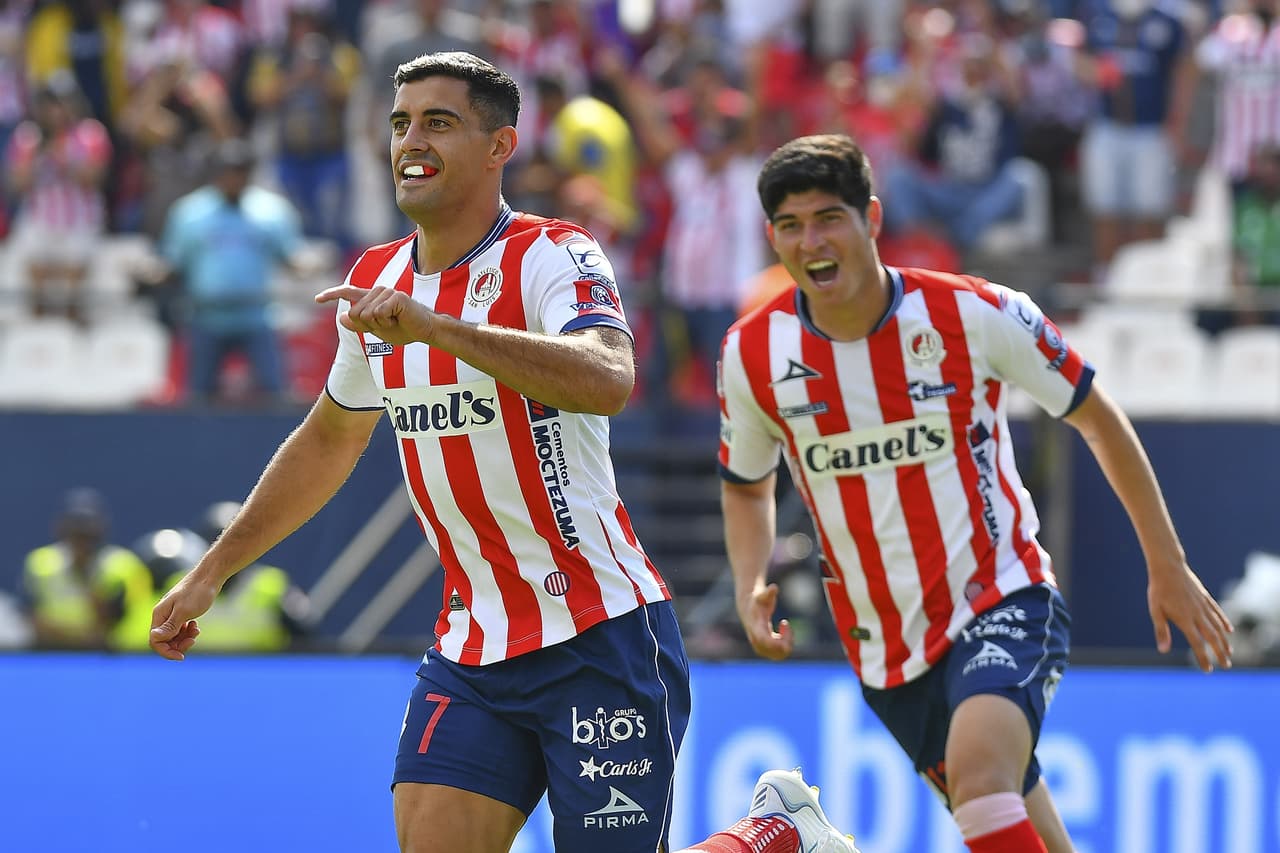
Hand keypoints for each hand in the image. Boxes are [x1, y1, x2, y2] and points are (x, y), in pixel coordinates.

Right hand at [149, 572, 219, 659]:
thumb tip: (154, 638)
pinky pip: (180, 628)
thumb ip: (170, 626)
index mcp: (159, 615)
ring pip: (173, 635)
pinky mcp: (181, 612)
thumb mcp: (184, 611)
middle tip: (193, 640)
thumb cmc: (197, 592)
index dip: (166, 652)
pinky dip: (188, 631)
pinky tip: (196, 626)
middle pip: (164, 640)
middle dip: (178, 644)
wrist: (210, 576)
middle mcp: (162, 615)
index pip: (155, 641)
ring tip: (196, 630)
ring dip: (184, 637)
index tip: (182, 656)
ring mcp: (171, 613)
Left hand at [315, 284, 435, 345]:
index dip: (331, 295)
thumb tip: (342, 317)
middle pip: (356, 312)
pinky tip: (398, 319)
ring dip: (380, 325)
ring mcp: (386, 292)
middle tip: (388, 325)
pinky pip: (378, 314)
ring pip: (366, 314)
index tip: (317, 299)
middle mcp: (377, 291)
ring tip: (394, 322)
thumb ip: (360, 324)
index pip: (348, 293)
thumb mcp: (377, 330)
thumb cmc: (403, 329)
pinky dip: (387, 323)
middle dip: (369, 325)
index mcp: (372, 298)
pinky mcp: (395, 296)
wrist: (425, 330)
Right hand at [738, 583, 793, 660]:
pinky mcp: (765, 648)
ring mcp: (760, 646)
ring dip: (787, 643)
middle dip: (786, 641)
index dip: (775, 642)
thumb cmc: (758, 600)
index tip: (784, 624)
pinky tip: (783, 630)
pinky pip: (779, 654)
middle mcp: (757, 640)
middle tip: (786, 624)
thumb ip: (768, 593)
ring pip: (778, 656)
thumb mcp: (762, 595)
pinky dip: (785, 645)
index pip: (764, 641)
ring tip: (784, 626)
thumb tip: (774, 587)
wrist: (747, 607)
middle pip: (775, 652)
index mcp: (756, 628)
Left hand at [1148, 561, 1233, 671]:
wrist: (1168, 567)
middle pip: (1212, 638)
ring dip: (1224, 641)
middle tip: (1226, 666)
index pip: (1197, 644)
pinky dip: (1224, 622)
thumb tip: (1163, 650)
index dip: (1203, 658)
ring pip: (1218, 626)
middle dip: (1220, 653)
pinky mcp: (1205, 597)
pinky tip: (1229, 630)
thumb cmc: (1159, 590)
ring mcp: (1203, 605)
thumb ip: (1161, 630)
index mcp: (1185, 620)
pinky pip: (1217, 613)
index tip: (1208, 670)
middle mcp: (1198, 614)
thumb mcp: (1156, 611)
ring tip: (1229, 653)